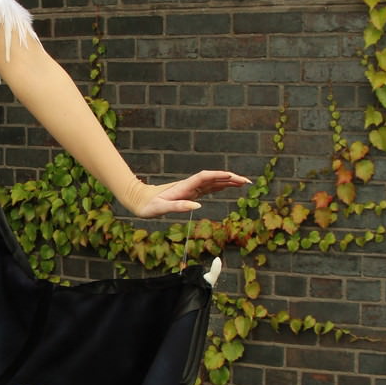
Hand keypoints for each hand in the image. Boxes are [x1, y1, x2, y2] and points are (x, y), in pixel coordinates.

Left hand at [130, 170, 250, 219]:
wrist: (139, 200)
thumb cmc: (149, 205)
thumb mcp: (161, 208)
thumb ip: (178, 206)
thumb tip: (197, 205)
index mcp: (184, 187)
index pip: (204, 178)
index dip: (218, 176)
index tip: (232, 177)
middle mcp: (189, 185)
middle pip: (213, 178)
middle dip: (230, 179)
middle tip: (246, 181)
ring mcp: (190, 188)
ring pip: (212, 182)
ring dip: (227, 181)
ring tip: (243, 183)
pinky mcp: (190, 193)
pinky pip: (208, 188)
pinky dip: (219, 186)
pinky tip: (227, 186)